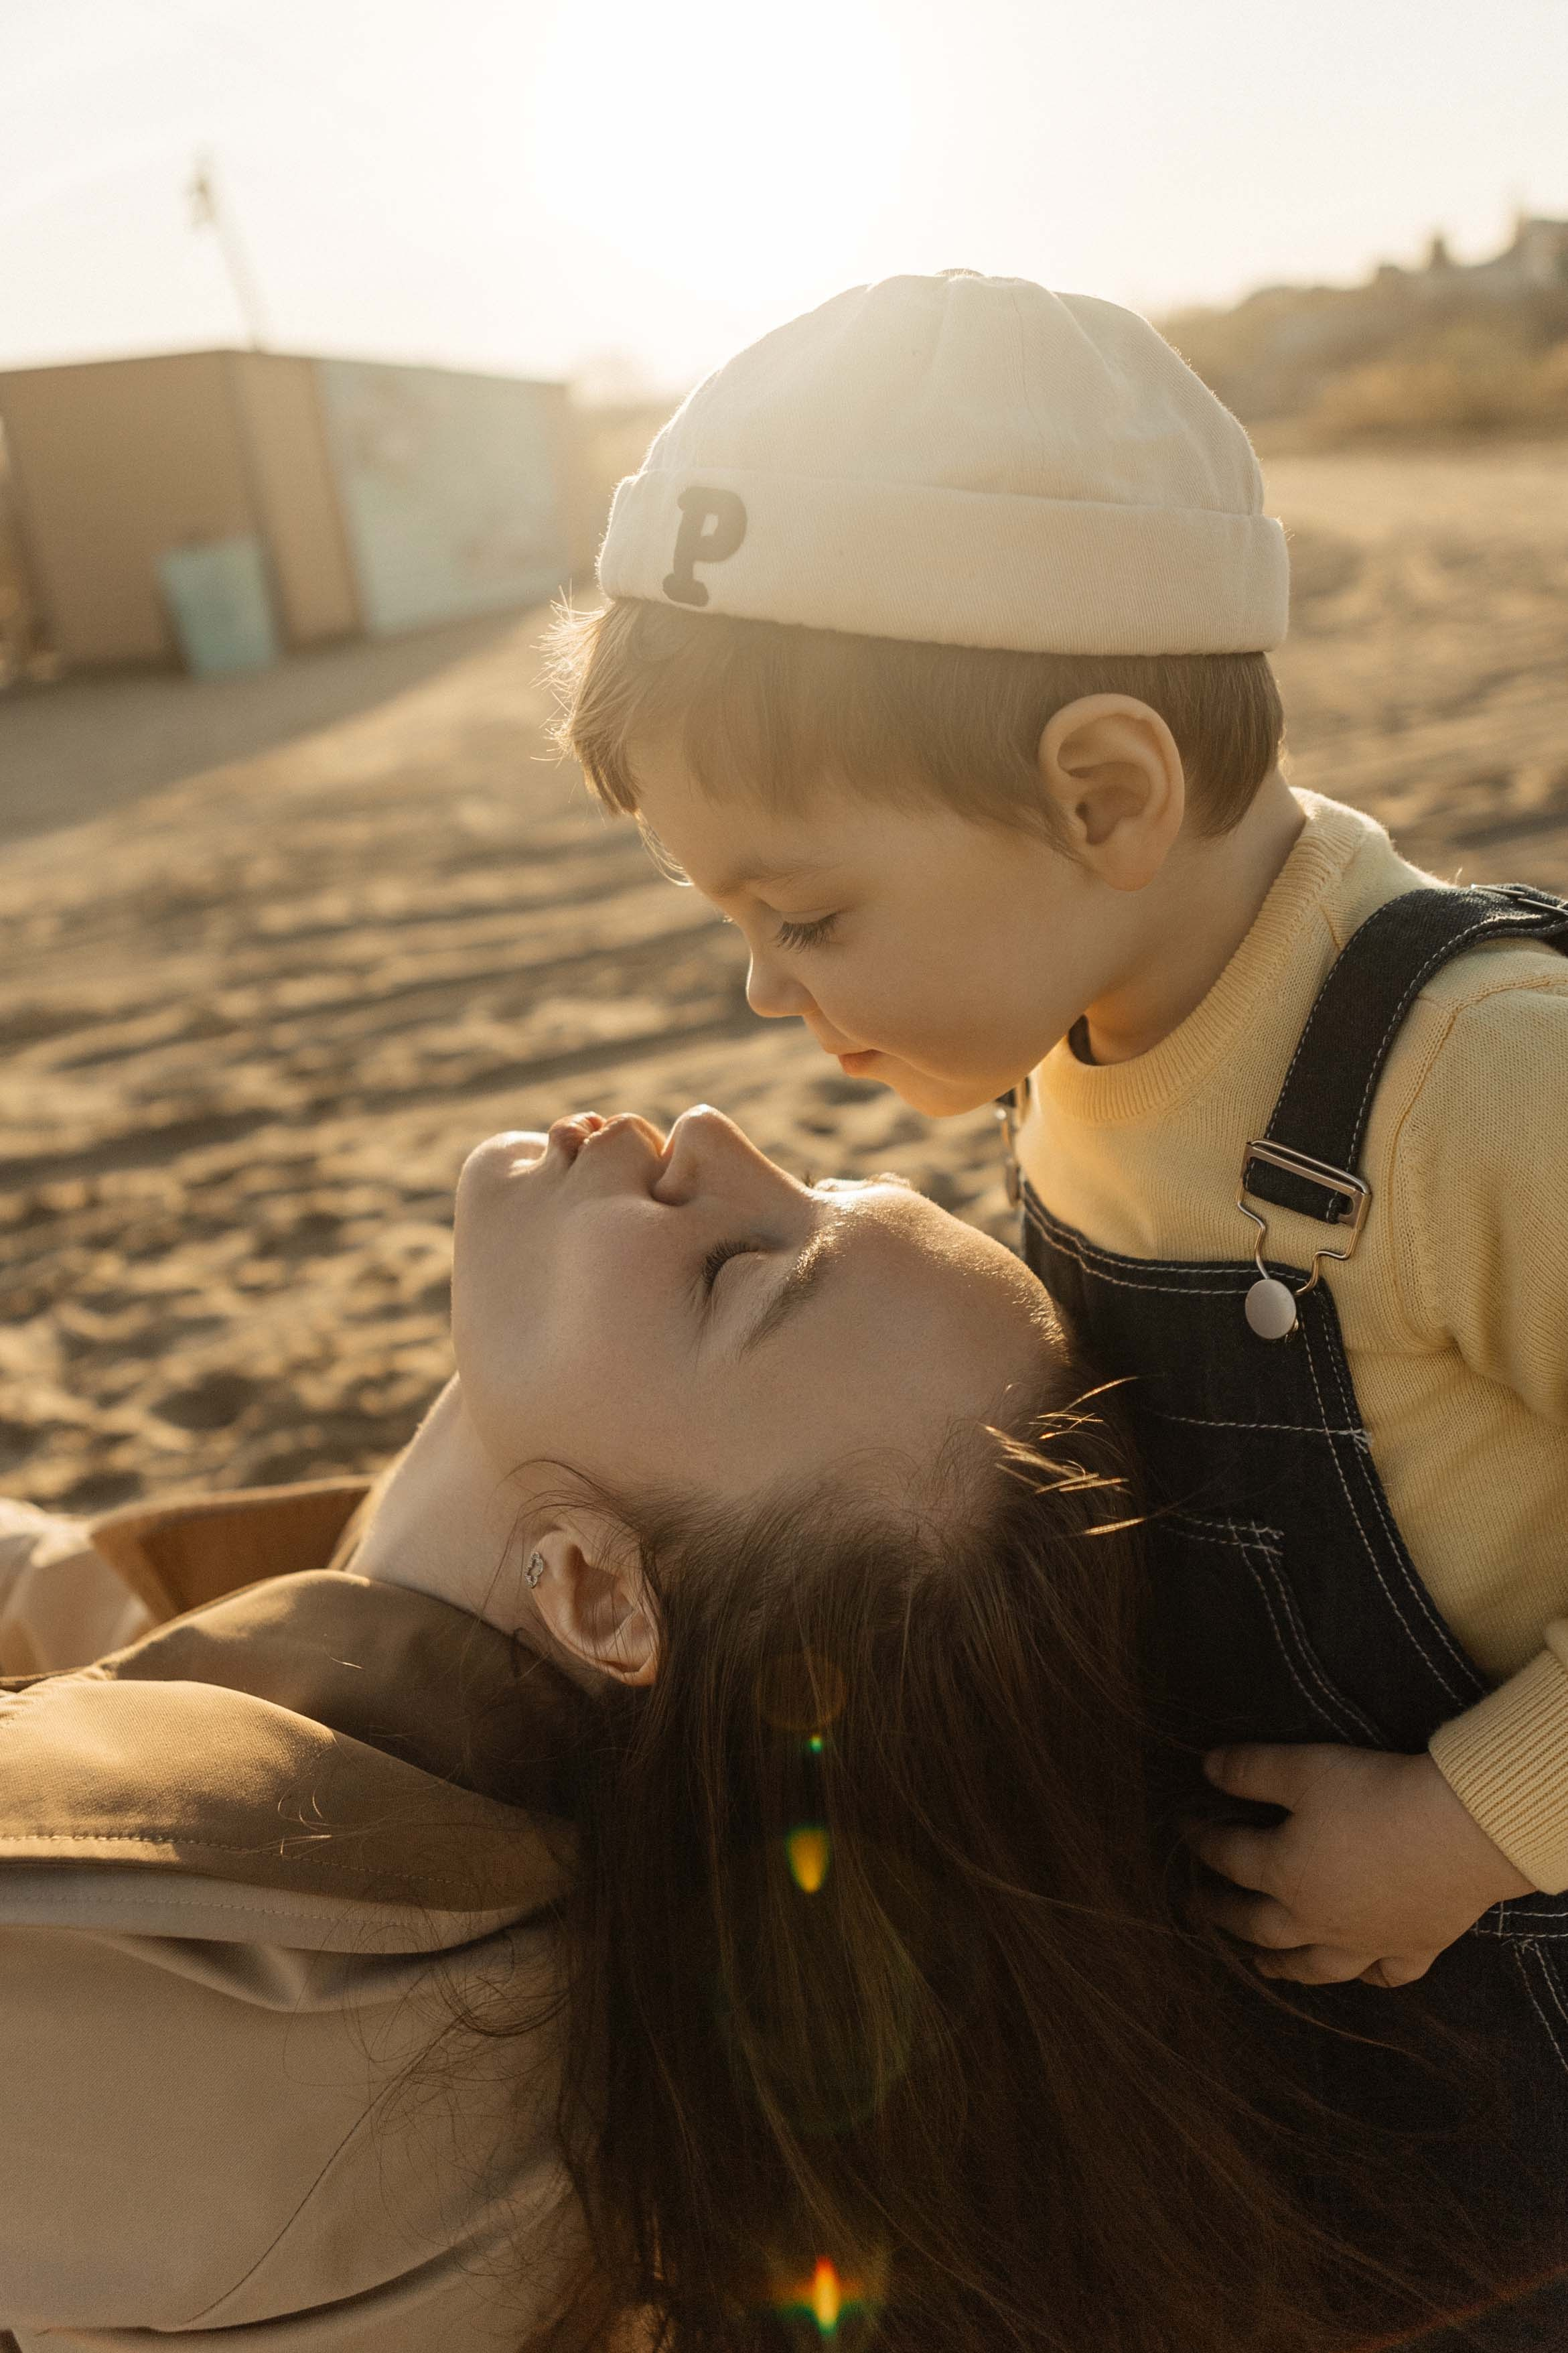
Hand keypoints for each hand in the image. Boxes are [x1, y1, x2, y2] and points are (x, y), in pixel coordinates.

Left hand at [1186, 1744, 1532, 1988]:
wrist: (1460, 1834)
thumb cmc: (1375, 1796)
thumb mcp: (1302, 1769)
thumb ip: (1250, 1771)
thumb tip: (1206, 1770)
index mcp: (1284, 1873)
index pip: (1231, 1858)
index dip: (1203, 1840)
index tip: (1185, 1829)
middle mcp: (1317, 1919)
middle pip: (1260, 1924)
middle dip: (1226, 1916)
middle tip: (1202, 1911)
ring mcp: (1367, 1941)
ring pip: (1314, 1965)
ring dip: (1282, 1966)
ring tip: (1262, 1966)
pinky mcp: (1415, 1948)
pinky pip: (1385, 1975)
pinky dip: (1369, 1977)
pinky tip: (1362, 1975)